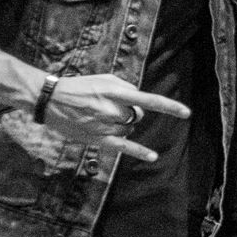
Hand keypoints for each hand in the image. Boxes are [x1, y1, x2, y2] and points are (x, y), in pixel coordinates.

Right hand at [40, 73, 190, 162]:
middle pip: (137, 116)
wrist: (50, 100)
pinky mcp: (96, 138)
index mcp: (115, 92)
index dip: (169, 107)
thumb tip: (141, 100)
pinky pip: (123, 147)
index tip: (186, 112)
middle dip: (131, 112)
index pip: (148, 100)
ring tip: (101, 116)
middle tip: (112, 107)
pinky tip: (153, 156)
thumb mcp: (105, 79)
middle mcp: (112, 110)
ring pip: (129, 128)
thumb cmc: (81, 87)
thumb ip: (127, 87)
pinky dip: (139, 152)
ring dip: (123, 124)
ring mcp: (104, 125)